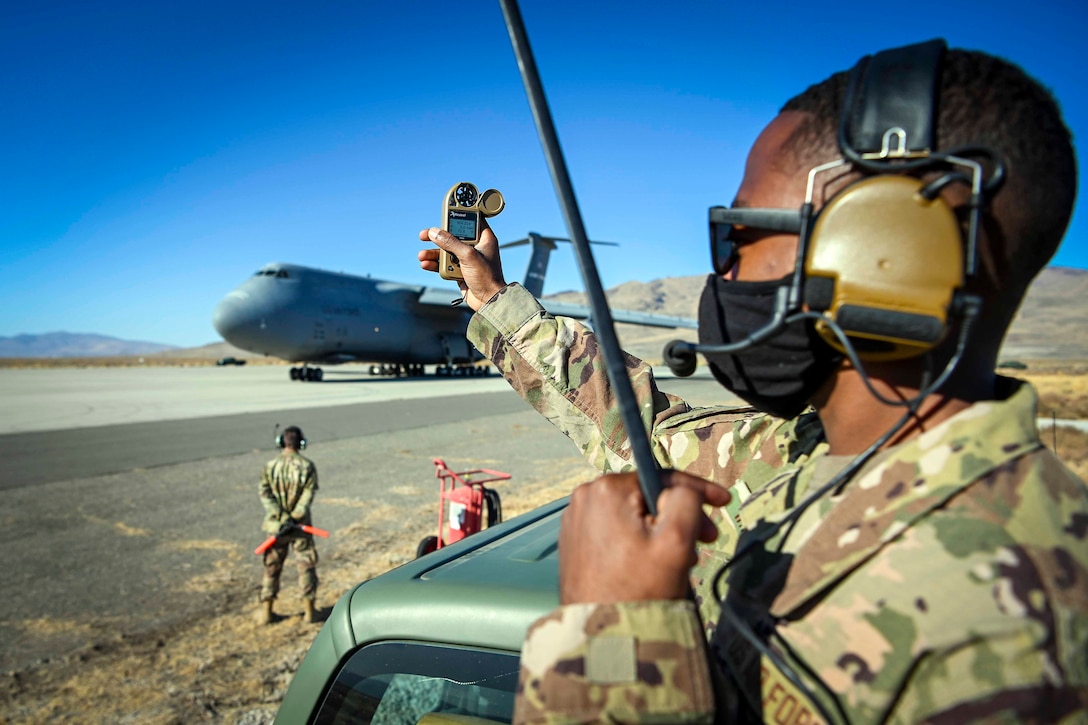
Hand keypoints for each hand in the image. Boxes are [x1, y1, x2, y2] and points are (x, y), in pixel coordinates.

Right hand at [417, 221, 506, 310]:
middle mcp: (476, 247)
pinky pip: (445, 264)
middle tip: (424, 235)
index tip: (446, 210)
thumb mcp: (468, 256)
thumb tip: (434, 232)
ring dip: (433, 253)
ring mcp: (467, 259)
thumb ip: (450, 243)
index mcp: (484, 238)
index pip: (471, 220)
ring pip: (446, 251)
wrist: (489, 301)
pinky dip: (436, 264)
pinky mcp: (460, 271)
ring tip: (422, 255)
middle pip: (453, 236)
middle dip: (438, 237)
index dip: (459, 215)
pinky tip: (426, 264)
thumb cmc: (487, 277)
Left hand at [558, 471, 730, 604]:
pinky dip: (639, 540)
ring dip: (661, 531)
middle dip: (679, 516)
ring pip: (633, 514)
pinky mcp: (574, 542)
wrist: (604, 637)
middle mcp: (584, 497)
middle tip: (706, 540)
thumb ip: (686, 500)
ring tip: (680, 559)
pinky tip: (654, 564)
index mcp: (606, 489)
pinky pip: (616, 530)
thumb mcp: (675, 540)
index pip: (662, 478)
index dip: (698, 489)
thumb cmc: (641, 589)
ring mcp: (575, 520)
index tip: (724, 502)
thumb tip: (683, 489)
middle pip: (647, 497)